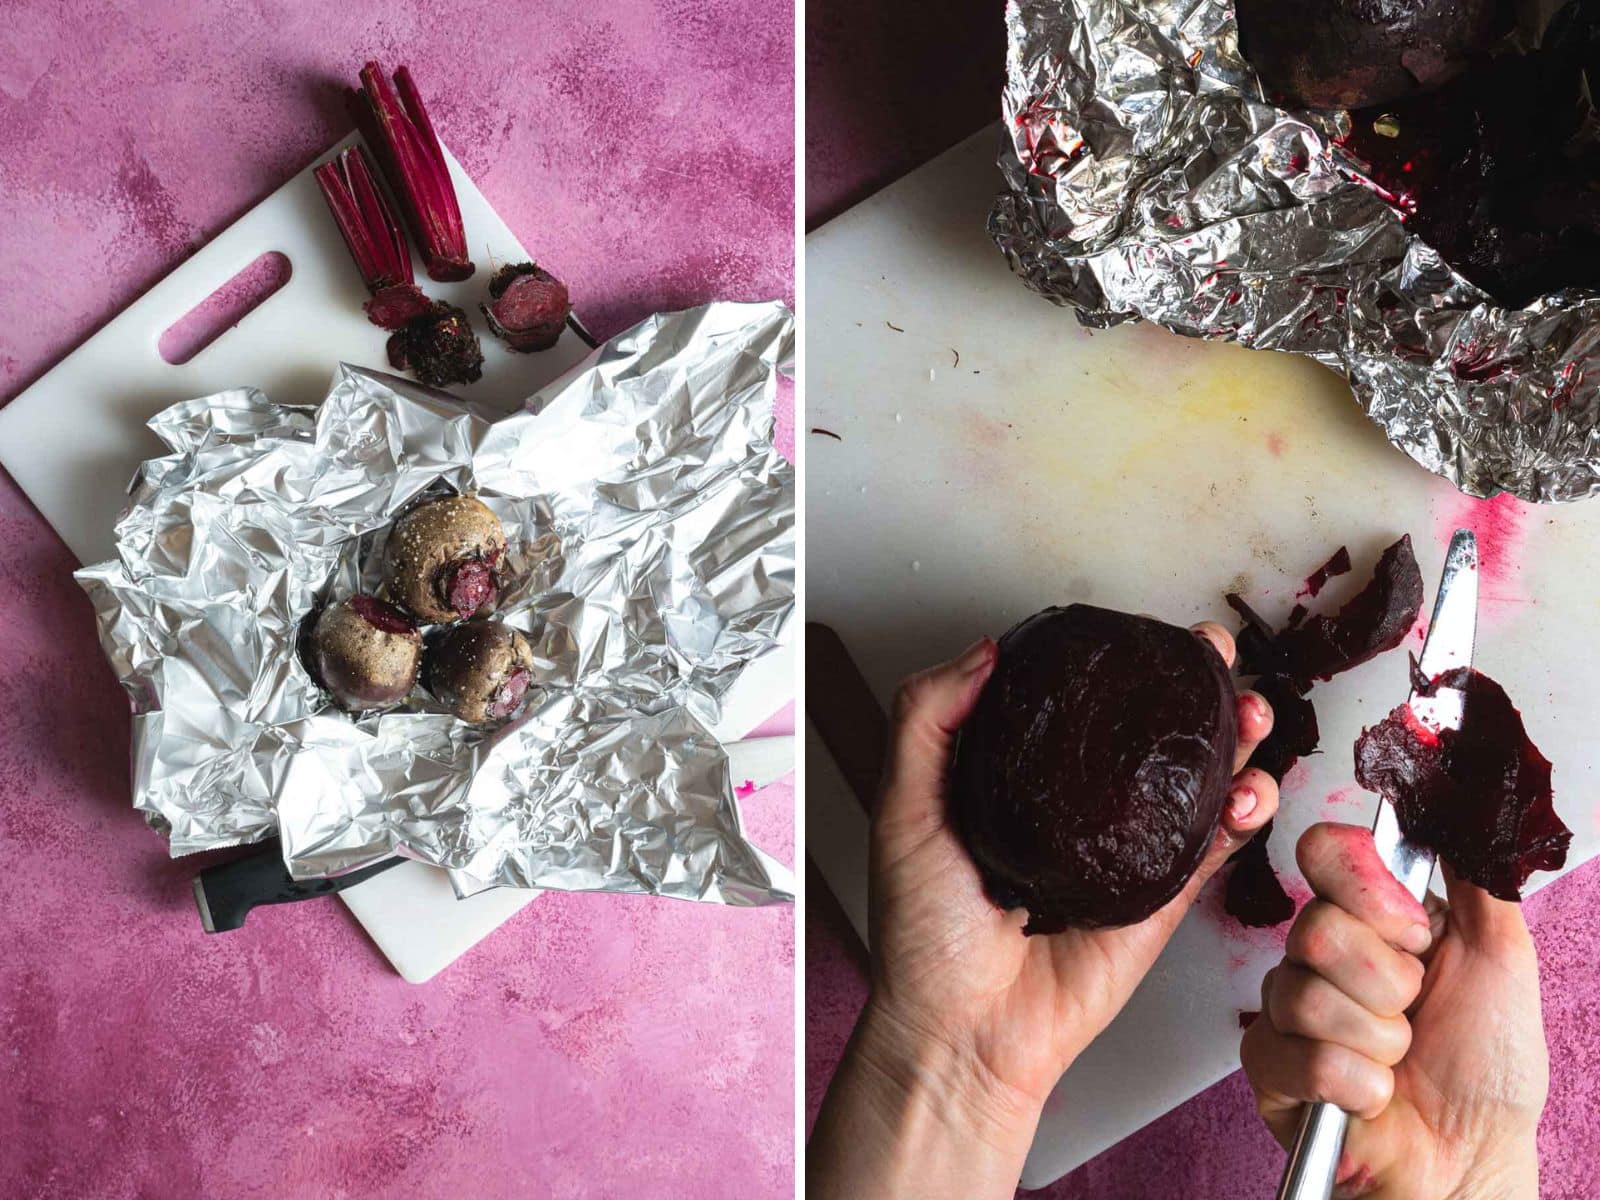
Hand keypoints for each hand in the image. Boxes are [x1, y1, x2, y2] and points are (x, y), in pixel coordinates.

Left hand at [809, 624, 1278, 1199]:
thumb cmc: (923, 935)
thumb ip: (927, 721)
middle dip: (1194, 684)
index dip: (1116, 660)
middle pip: (1151, 730)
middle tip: (1210, 652)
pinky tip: (1247, 789)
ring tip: (1245, 708)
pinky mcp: (1158, 899)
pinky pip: (1211, 849)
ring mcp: (1125, 850)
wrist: (961, 1031)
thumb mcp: (903, 808)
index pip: (1080, 700)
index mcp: (1019, 775)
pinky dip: (1240, 815)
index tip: (1138, 632)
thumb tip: (980, 650)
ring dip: (1234, 738)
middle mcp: (1078, 806)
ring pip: (1196, 780)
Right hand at [1242, 823, 1546, 1199]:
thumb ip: (1476, 874)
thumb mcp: (1503, 955)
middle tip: (1413, 1009)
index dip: (1365, 887)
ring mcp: (1288, 1007)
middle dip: (1386, 982)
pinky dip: (1351, 1082)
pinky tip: (1371, 1093)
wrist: (1471, 1158)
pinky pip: (1293, 1052)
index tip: (1412, 930)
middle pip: (1314, 926)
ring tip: (1395, 1059)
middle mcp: (1322, 953)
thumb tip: (1462, 805)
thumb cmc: (1488, 1068)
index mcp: (1371, 916)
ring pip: (1303, 993)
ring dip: (1375, 1038)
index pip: (1323, 851)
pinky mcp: (1268, 1064)